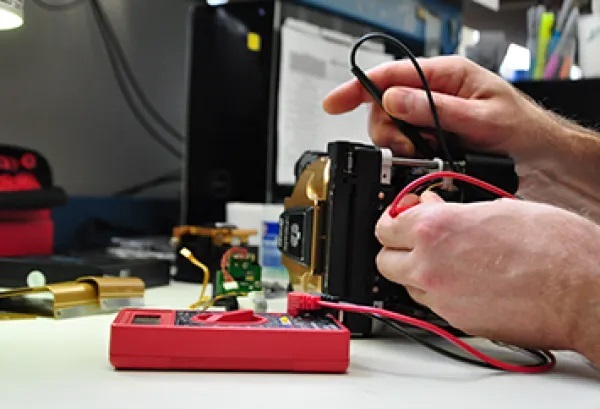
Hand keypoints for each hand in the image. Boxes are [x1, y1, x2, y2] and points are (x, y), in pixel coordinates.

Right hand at [322, 56, 555, 160]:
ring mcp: (430, 113)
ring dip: (400, 144)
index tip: (334, 103)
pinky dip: (408, 153)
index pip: (391, 74)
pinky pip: (405, 141)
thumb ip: (435, 110)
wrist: (538, 153)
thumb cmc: (519, 128)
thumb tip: (393, 100)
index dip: (357, 88)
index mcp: (446, 74)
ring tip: (425, 152)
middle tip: (410, 146)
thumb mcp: (480, 119)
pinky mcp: (431, 132)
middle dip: (388, 129)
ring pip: (391, 126)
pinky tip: (426, 156)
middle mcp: (433, 91)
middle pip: (384, 104)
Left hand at [374, 192, 599, 360]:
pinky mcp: (459, 322)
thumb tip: (433, 209)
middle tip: (418, 239)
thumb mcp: (498, 207)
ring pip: (406, 284)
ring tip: (447, 260)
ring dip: (417, 271)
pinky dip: (440, 292)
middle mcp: (430, 266)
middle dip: (398, 248)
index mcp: (436, 229)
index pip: (384, 226)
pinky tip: (466, 280)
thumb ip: (453, 212)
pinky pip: (433, 305)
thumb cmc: (555, 247)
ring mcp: (442, 298)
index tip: (402, 216)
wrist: (584, 291)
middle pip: (384, 260)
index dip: (394, 219)